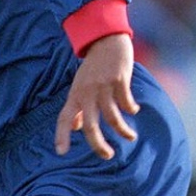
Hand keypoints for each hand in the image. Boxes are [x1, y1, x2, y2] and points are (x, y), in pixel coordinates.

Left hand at [55, 33, 138, 159]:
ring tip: (130, 136)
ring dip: (123, 130)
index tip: (61, 152)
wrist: (106, 40)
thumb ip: (79, 106)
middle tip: (108, 155)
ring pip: (112, 117)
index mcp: (75, 94)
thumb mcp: (81, 86)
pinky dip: (131, 109)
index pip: (64, 117)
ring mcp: (103, 86)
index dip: (62, 135)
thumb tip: (77, 127)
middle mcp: (87, 92)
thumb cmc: (93, 67)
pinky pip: (126, 103)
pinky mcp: (119, 79)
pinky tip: (134, 109)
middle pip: (91, 125)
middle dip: (99, 144)